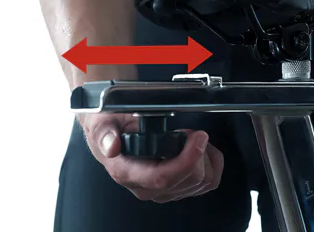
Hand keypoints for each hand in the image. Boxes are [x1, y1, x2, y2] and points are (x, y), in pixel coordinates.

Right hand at [78, 112, 223, 202]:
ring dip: (204, 155)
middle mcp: (146, 187)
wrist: (112, 133)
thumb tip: (111, 145)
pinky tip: (198, 150)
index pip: (163, 177)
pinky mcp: (177, 189)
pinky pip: (209, 182)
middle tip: (189, 132)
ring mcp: (163, 190)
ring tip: (190, 140)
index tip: (197, 137)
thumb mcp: (101, 122)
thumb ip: (105, 132)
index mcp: (127, 172)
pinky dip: (212, 162)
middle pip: (189, 179)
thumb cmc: (110, 127)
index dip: (187, 159)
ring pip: (202, 181)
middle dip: (198, 150)